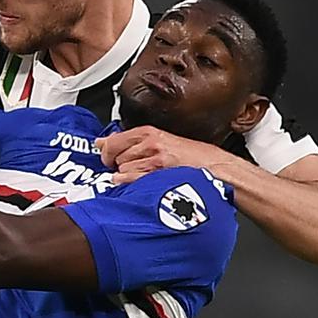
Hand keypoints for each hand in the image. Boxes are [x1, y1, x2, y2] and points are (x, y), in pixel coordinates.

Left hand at [96, 126, 226, 184]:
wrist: (215, 168)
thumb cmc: (190, 156)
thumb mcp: (159, 140)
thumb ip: (128, 141)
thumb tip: (101, 142)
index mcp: (148, 132)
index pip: (112, 141)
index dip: (107, 153)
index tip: (109, 158)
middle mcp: (150, 143)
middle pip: (114, 157)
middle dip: (118, 165)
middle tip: (131, 168)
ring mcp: (154, 159)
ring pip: (122, 170)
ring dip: (128, 176)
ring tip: (144, 176)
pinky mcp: (159, 175)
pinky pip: (132, 181)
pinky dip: (131, 184)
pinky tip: (141, 184)